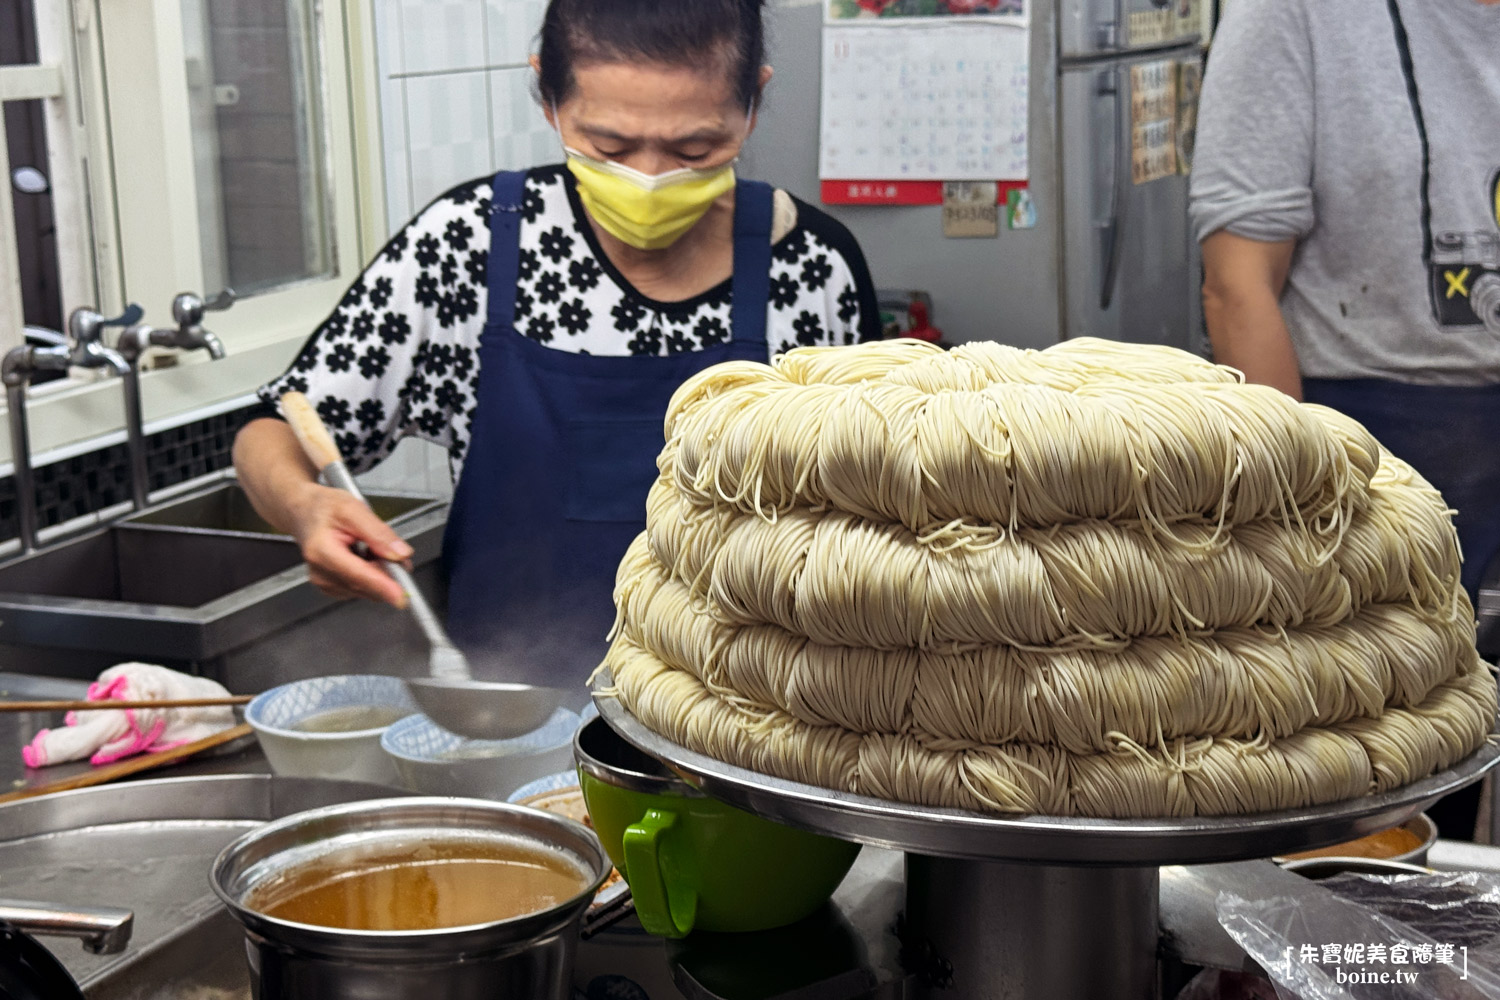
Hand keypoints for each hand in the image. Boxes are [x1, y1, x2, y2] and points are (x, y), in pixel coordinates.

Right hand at [286, 483, 413, 606]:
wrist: (305, 512)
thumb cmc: (325, 508)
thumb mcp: (354, 509)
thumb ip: (379, 533)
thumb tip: (400, 554)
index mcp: (322, 551)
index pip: (358, 575)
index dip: (383, 586)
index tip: (402, 596)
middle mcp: (321, 572)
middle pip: (366, 584)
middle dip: (387, 572)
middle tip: (392, 548)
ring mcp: (325, 583)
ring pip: (367, 588)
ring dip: (378, 571)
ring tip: (368, 546)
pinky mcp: (332, 587)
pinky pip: (362, 587)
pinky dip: (370, 574)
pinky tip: (363, 556)